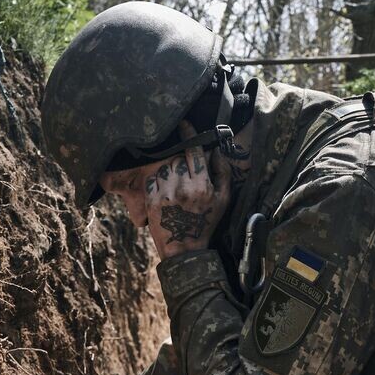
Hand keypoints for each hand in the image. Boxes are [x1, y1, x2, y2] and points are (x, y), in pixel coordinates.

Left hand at [144, 121, 231, 260]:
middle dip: (181, 162)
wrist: (184, 250)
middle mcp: (183, 187)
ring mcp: (165, 193)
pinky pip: (151, 178)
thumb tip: (216, 152)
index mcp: (202, 185)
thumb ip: (223, 174)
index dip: (189, 135)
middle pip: (178, 158)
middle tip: (184, 176)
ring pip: (164, 167)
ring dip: (168, 171)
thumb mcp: (223, 200)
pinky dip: (156, 180)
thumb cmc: (205, 224)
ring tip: (175, 186)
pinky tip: (164, 191)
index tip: (184, 124)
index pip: (193, 151)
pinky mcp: (152, 200)